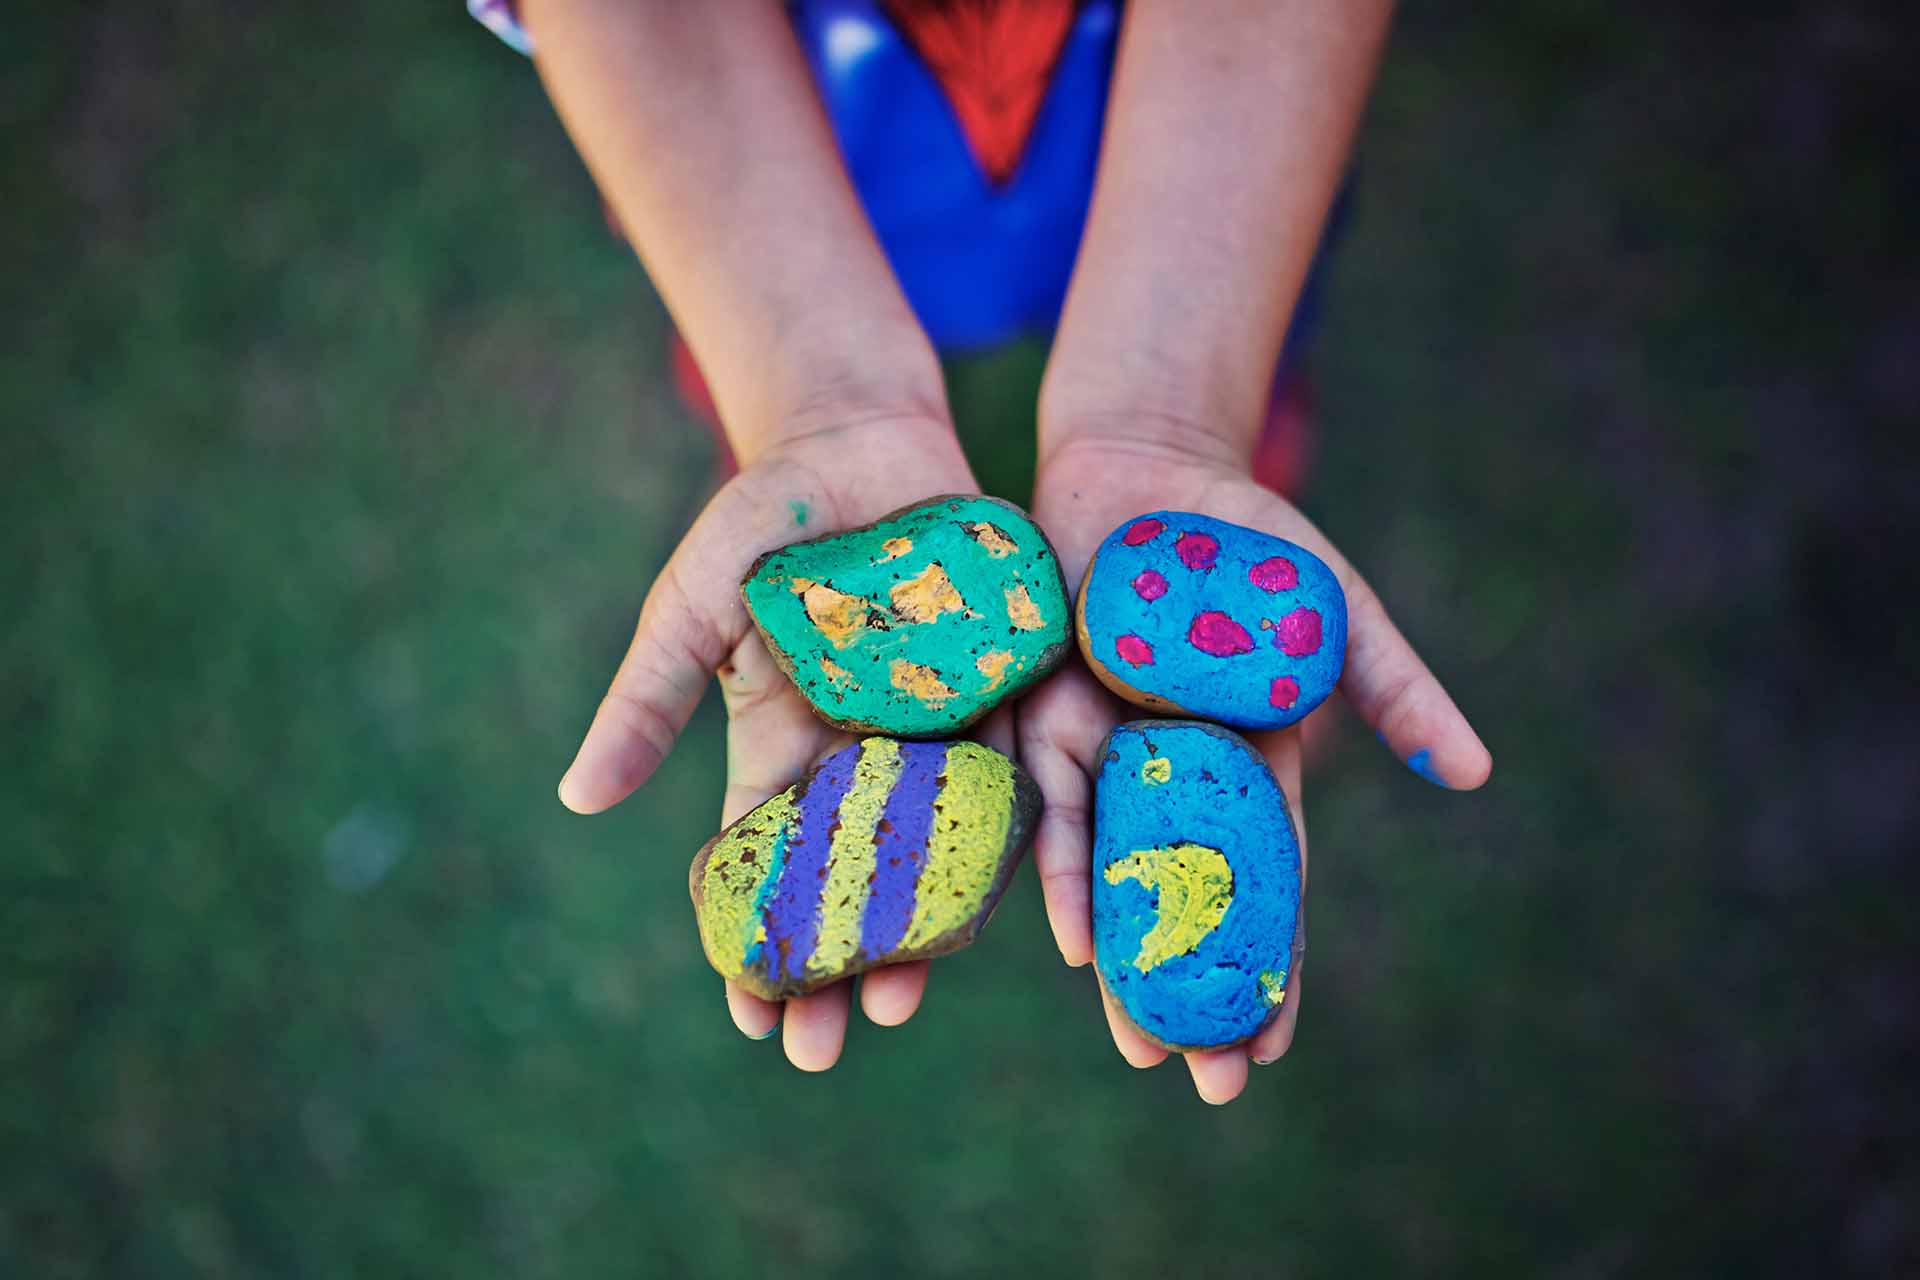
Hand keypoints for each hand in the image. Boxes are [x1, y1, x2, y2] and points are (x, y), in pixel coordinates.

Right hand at [558, 413, 999, 1070]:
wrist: (861, 441)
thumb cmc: (762, 518)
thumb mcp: (694, 605)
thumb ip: (648, 701)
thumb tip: (577, 800)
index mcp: (784, 746)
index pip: (767, 867)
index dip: (756, 943)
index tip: (750, 1017)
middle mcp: (865, 755)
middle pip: (854, 882)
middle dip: (838, 964)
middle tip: (826, 1046)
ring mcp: (936, 727)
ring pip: (936, 850)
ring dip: (919, 930)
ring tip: (901, 1001)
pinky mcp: (1002, 689)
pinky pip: (1012, 772)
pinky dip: (1008, 835)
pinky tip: (1003, 900)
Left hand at [1019, 430, 1492, 1103]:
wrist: (1145, 466)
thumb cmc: (1251, 541)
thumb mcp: (1336, 611)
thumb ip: (1393, 689)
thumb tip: (1473, 772)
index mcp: (1242, 767)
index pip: (1259, 888)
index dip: (1268, 967)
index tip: (1268, 1050)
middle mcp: (1167, 777)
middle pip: (1178, 900)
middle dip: (1186, 989)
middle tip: (1196, 1080)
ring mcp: (1103, 748)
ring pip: (1106, 868)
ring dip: (1121, 951)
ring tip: (1132, 1033)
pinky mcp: (1041, 708)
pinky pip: (1040, 793)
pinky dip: (1052, 855)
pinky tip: (1059, 929)